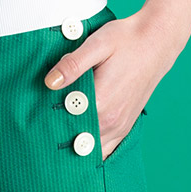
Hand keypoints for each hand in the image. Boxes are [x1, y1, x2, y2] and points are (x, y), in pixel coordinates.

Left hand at [43, 9, 171, 159]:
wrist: (156, 41)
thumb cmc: (126, 40)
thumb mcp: (98, 44)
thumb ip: (73, 64)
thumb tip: (50, 82)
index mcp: (102, 103)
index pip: (65, 125)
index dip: (47, 124)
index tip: (34, 122)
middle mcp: (112, 121)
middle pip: (77, 142)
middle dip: (58, 140)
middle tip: (40, 134)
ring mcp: (121, 126)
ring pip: (92, 151)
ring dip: (75, 148)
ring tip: (56, 140)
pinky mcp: (126, 125)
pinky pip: (107, 149)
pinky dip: (93, 150)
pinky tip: (80, 144)